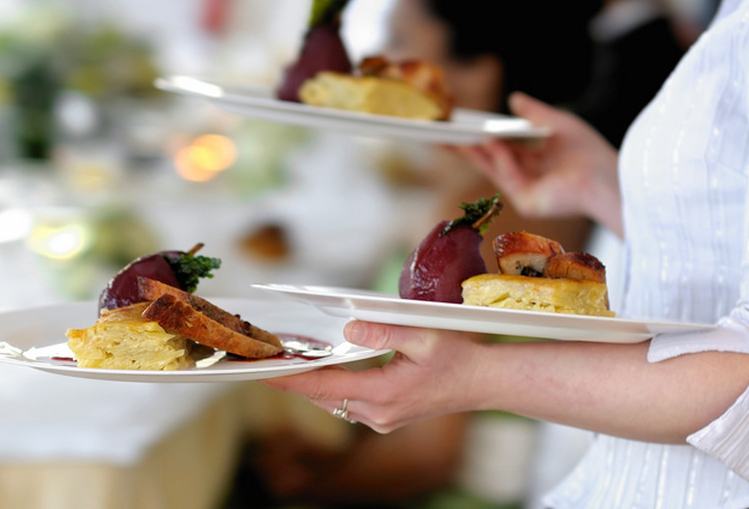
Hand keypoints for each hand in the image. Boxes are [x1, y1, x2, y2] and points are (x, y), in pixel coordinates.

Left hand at [261, 321, 486, 432]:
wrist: (484, 383)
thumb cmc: (459, 355)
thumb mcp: (424, 335)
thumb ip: (385, 330)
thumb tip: (349, 328)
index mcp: (384, 393)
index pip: (324, 386)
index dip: (291, 377)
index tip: (264, 370)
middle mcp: (378, 414)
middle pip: (322, 396)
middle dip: (295, 378)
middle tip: (266, 358)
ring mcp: (382, 420)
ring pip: (333, 402)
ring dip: (312, 383)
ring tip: (287, 361)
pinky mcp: (386, 418)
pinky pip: (347, 404)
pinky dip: (331, 387)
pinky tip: (322, 370)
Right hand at [458, 92, 622, 233]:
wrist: (607, 179)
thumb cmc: (589, 152)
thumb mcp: (558, 123)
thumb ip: (535, 112)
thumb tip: (513, 98)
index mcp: (536, 159)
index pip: (501, 147)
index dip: (479, 136)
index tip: (458, 124)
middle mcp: (527, 176)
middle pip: (489, 159)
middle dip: (464, 147)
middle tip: (439, 133)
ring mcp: (525, 190)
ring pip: (492, 168)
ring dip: (472, 151)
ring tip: (452, 133)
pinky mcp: (527, 202)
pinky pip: (507, 175)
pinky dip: (497, 157)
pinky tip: (487, 139)